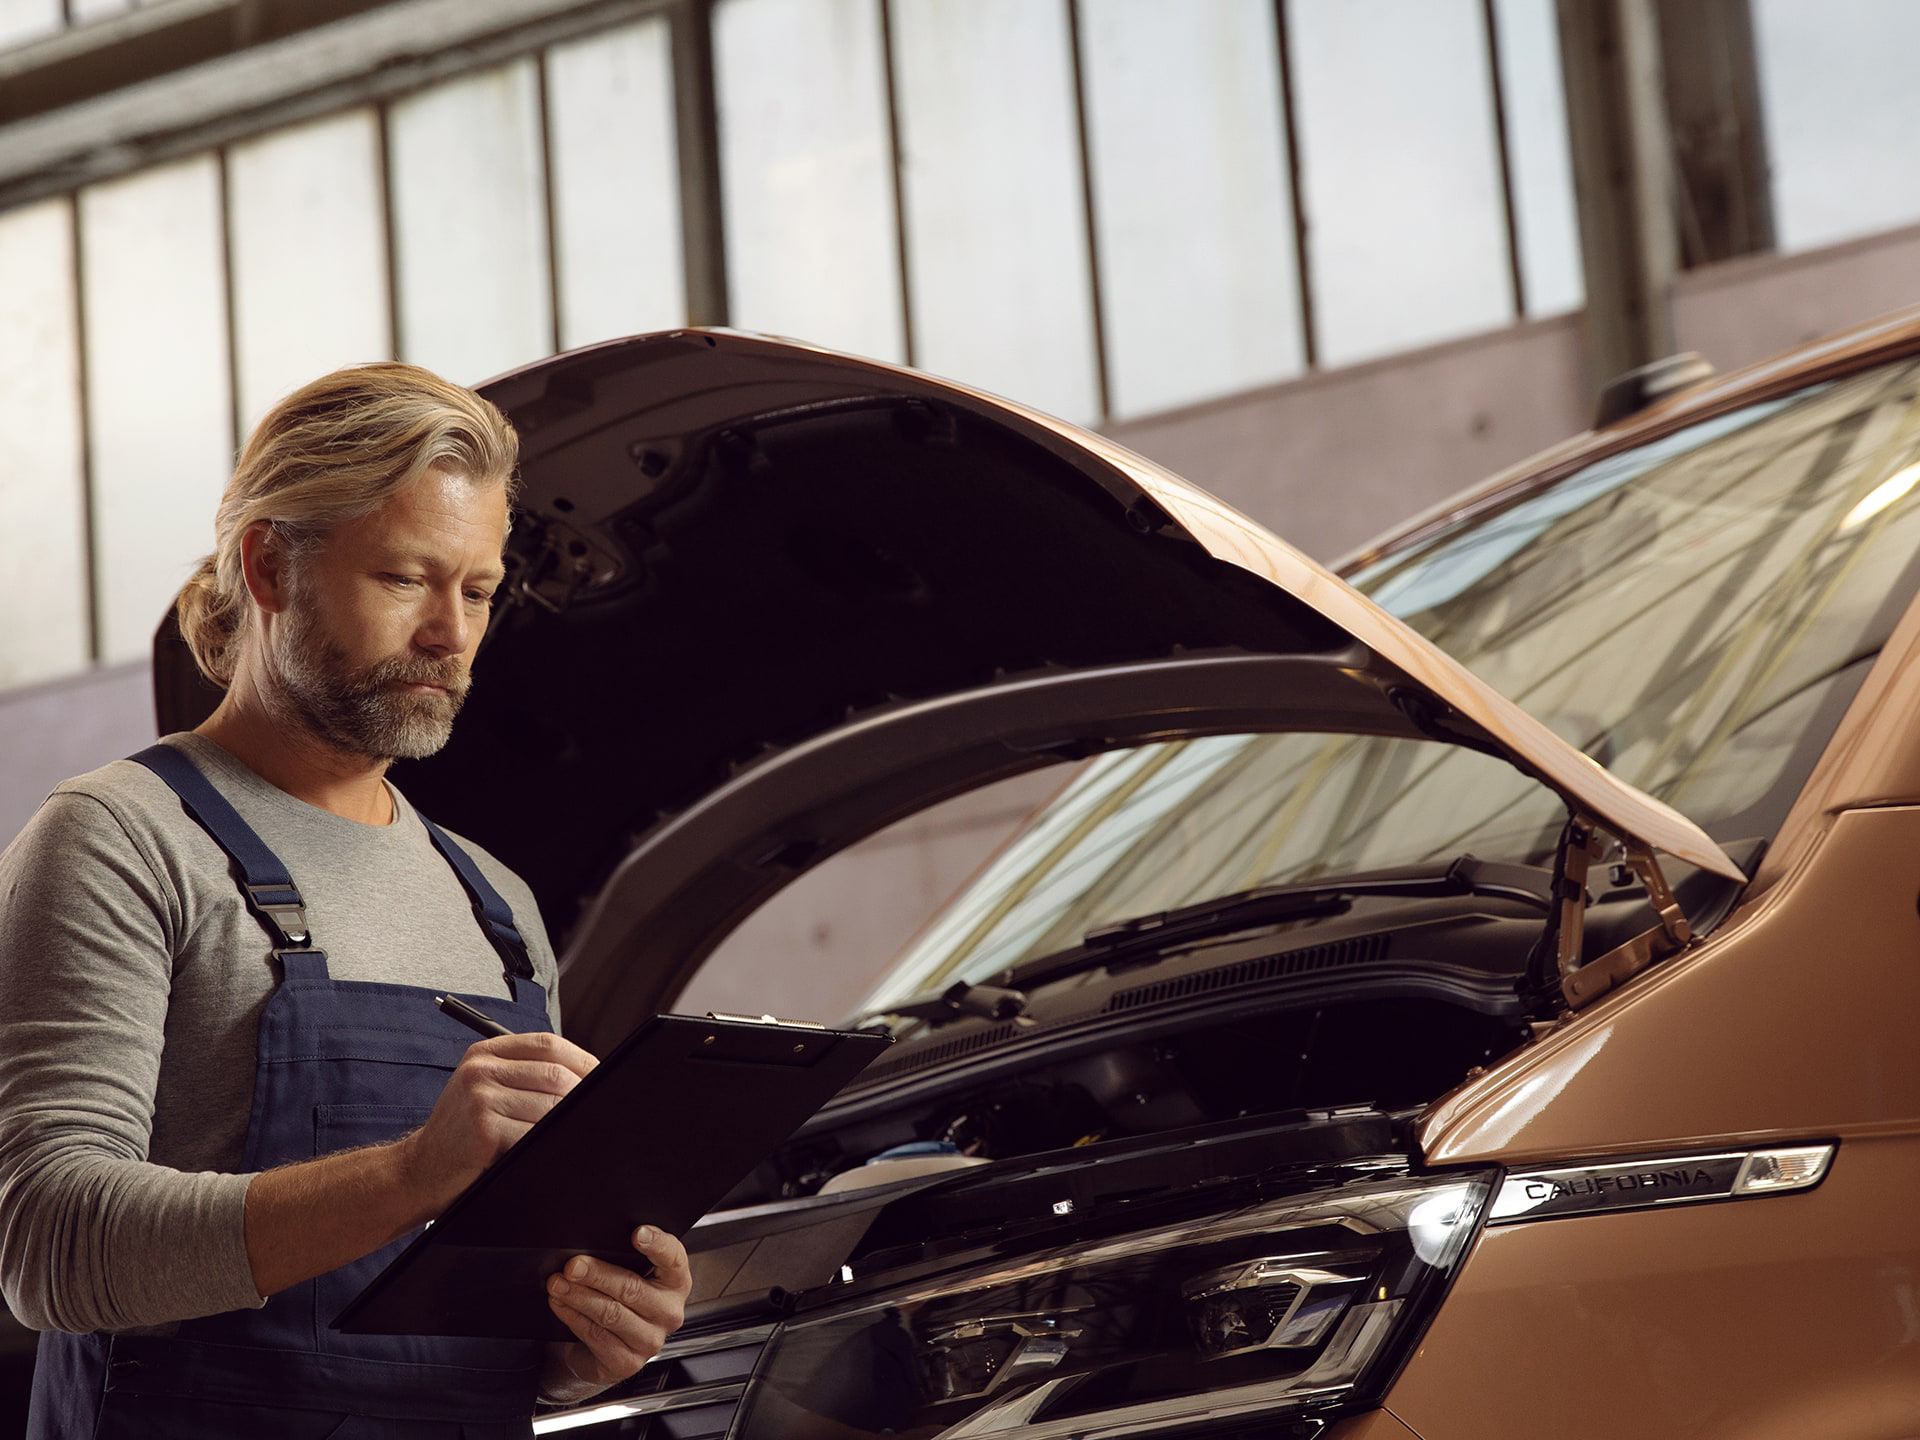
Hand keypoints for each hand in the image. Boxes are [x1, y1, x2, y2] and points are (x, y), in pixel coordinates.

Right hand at [397, 1030, 598, 1213]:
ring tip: (572, 1131)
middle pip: (554, 1073)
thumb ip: (524, 1076)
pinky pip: (535, 1132)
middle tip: (596, 1111)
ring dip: (566, 1121)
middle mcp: (480, 1069)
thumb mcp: (485, 1091)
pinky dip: (549, 1141)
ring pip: (550, 1104)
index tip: (602, 1077)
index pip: (547, 1044)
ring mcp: (480, 1097)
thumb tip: (585, 1076)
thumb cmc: (463, 1133)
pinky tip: (549, 1147)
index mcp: (485, 1052)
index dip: (581, 1060)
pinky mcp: (484, 1128)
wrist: (420, 1170)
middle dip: (582, 1094)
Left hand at [543, 1225, 691, 1392]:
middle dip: (597, 1275)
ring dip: (579, 1297)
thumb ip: (623, 1259)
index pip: (673, 1258)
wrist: (605, 1350)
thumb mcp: (628, 1275)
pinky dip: (573, 1317)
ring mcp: (650, 1340)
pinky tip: (561, 1305)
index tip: (637, 1234)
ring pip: (611, 1314)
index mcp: (676, 1283)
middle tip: (572, 1266)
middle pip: (632, 1288)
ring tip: (558, 1284)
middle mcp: (669, 1312)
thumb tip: (591, 1247)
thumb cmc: (619, 1302)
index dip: (657, 1244)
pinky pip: (596, 1336)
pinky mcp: (627, 1362)